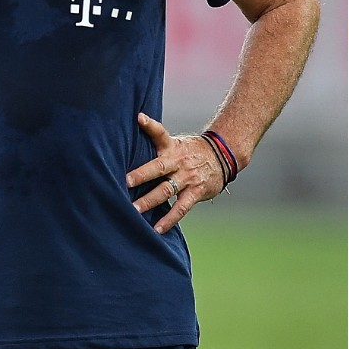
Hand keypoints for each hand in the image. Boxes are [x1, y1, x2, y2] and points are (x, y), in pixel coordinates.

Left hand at [126, 113, 227, 233]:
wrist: (223, 156)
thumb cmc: (191, 151)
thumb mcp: (175, 142)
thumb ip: (155, 138)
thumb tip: (134, 122)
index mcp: (172, 147)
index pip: (160, 133)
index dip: (150, 125)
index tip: (139, 119)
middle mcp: (179, 162)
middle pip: (159, 167)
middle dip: (142, 175)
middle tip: (125, 182)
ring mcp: (188, 178)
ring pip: (167, 190)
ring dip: (150, 200)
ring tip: (134, 210)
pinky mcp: (196, 192)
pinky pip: (181, 208)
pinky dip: (169, 219)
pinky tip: (157, 229)